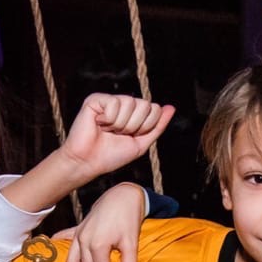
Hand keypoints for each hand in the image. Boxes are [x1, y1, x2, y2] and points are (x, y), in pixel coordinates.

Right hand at [59, 94, 174, 182]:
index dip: (146, 126)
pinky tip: (98, 124)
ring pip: (130, 102)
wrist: (89, 162)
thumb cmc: (112, 155)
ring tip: (108, 130)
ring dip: (120, 124)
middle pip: (145, 104)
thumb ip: (157, 126)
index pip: (155, 108)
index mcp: (135, 113)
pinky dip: (108, 119)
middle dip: (135, 125)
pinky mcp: (95, 99)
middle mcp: (124, 103)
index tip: (132, 136)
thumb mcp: (142, 143)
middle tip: (118, 134)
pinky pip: (113, 103)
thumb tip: (171, 107)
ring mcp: (110, 100)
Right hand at [66, 183, 150, 261]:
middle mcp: (84, 240)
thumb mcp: (133, 243)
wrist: (122, 197)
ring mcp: (79, 234)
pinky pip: (64, 240)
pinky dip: (59, 248)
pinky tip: (54, 256)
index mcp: (98, 244)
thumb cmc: (128, 219)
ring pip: (73, 261)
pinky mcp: (77, 228)